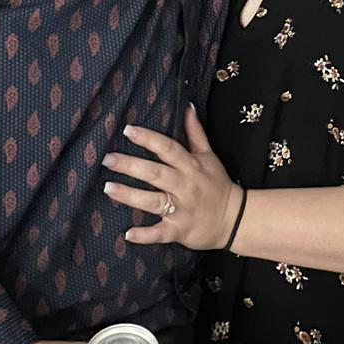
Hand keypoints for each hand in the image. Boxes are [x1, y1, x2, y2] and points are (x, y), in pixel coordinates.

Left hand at [102, 106, 241, 250]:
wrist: (235, 219)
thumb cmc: (217, 185)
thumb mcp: (209, 156)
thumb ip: (196, 133)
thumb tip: (187, 107)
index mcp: (191, 166)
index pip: (168, 148)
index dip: (148, 139)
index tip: (128, 130)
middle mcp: (185, 186)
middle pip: (155, 173)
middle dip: (131, 165)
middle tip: (108, 159)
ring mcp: (181, 209)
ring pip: (153, 201)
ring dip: (130, 195)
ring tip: (108, 188)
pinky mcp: (179, 230)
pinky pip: (161, 233)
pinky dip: (146, 235)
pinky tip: (129, 234)